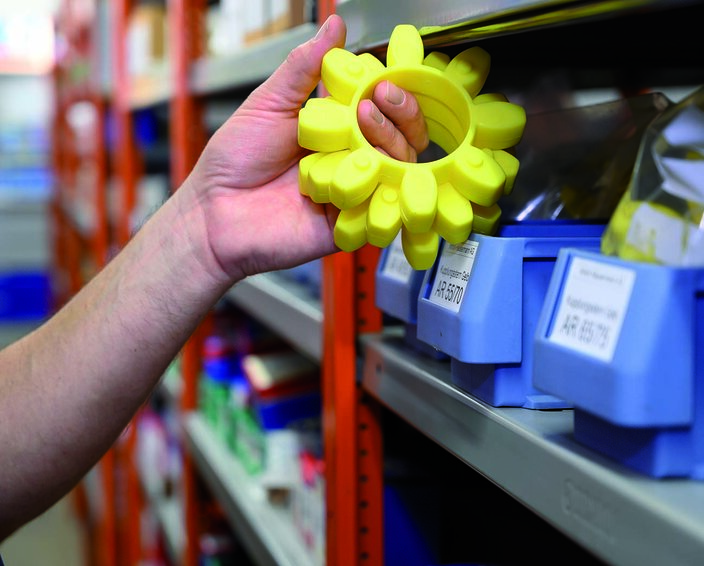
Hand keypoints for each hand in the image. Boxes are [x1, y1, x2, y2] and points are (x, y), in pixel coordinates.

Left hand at [180, 14, 427, 283]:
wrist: (212, 212)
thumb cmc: (234, 160)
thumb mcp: (270, 102)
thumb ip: (305, 67)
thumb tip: (334, 24)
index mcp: (338, 129)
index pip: (384, 109)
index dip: (393, 93)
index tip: (385, 79)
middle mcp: (351, 160)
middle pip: (400, 140)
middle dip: (397, 116)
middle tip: (375, 100)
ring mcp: (352, 192)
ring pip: (397, 171)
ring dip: (389, 145)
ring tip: (363, 125)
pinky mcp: (348, 224)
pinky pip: (380, 209)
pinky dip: (382, 189)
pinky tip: (371, 169)